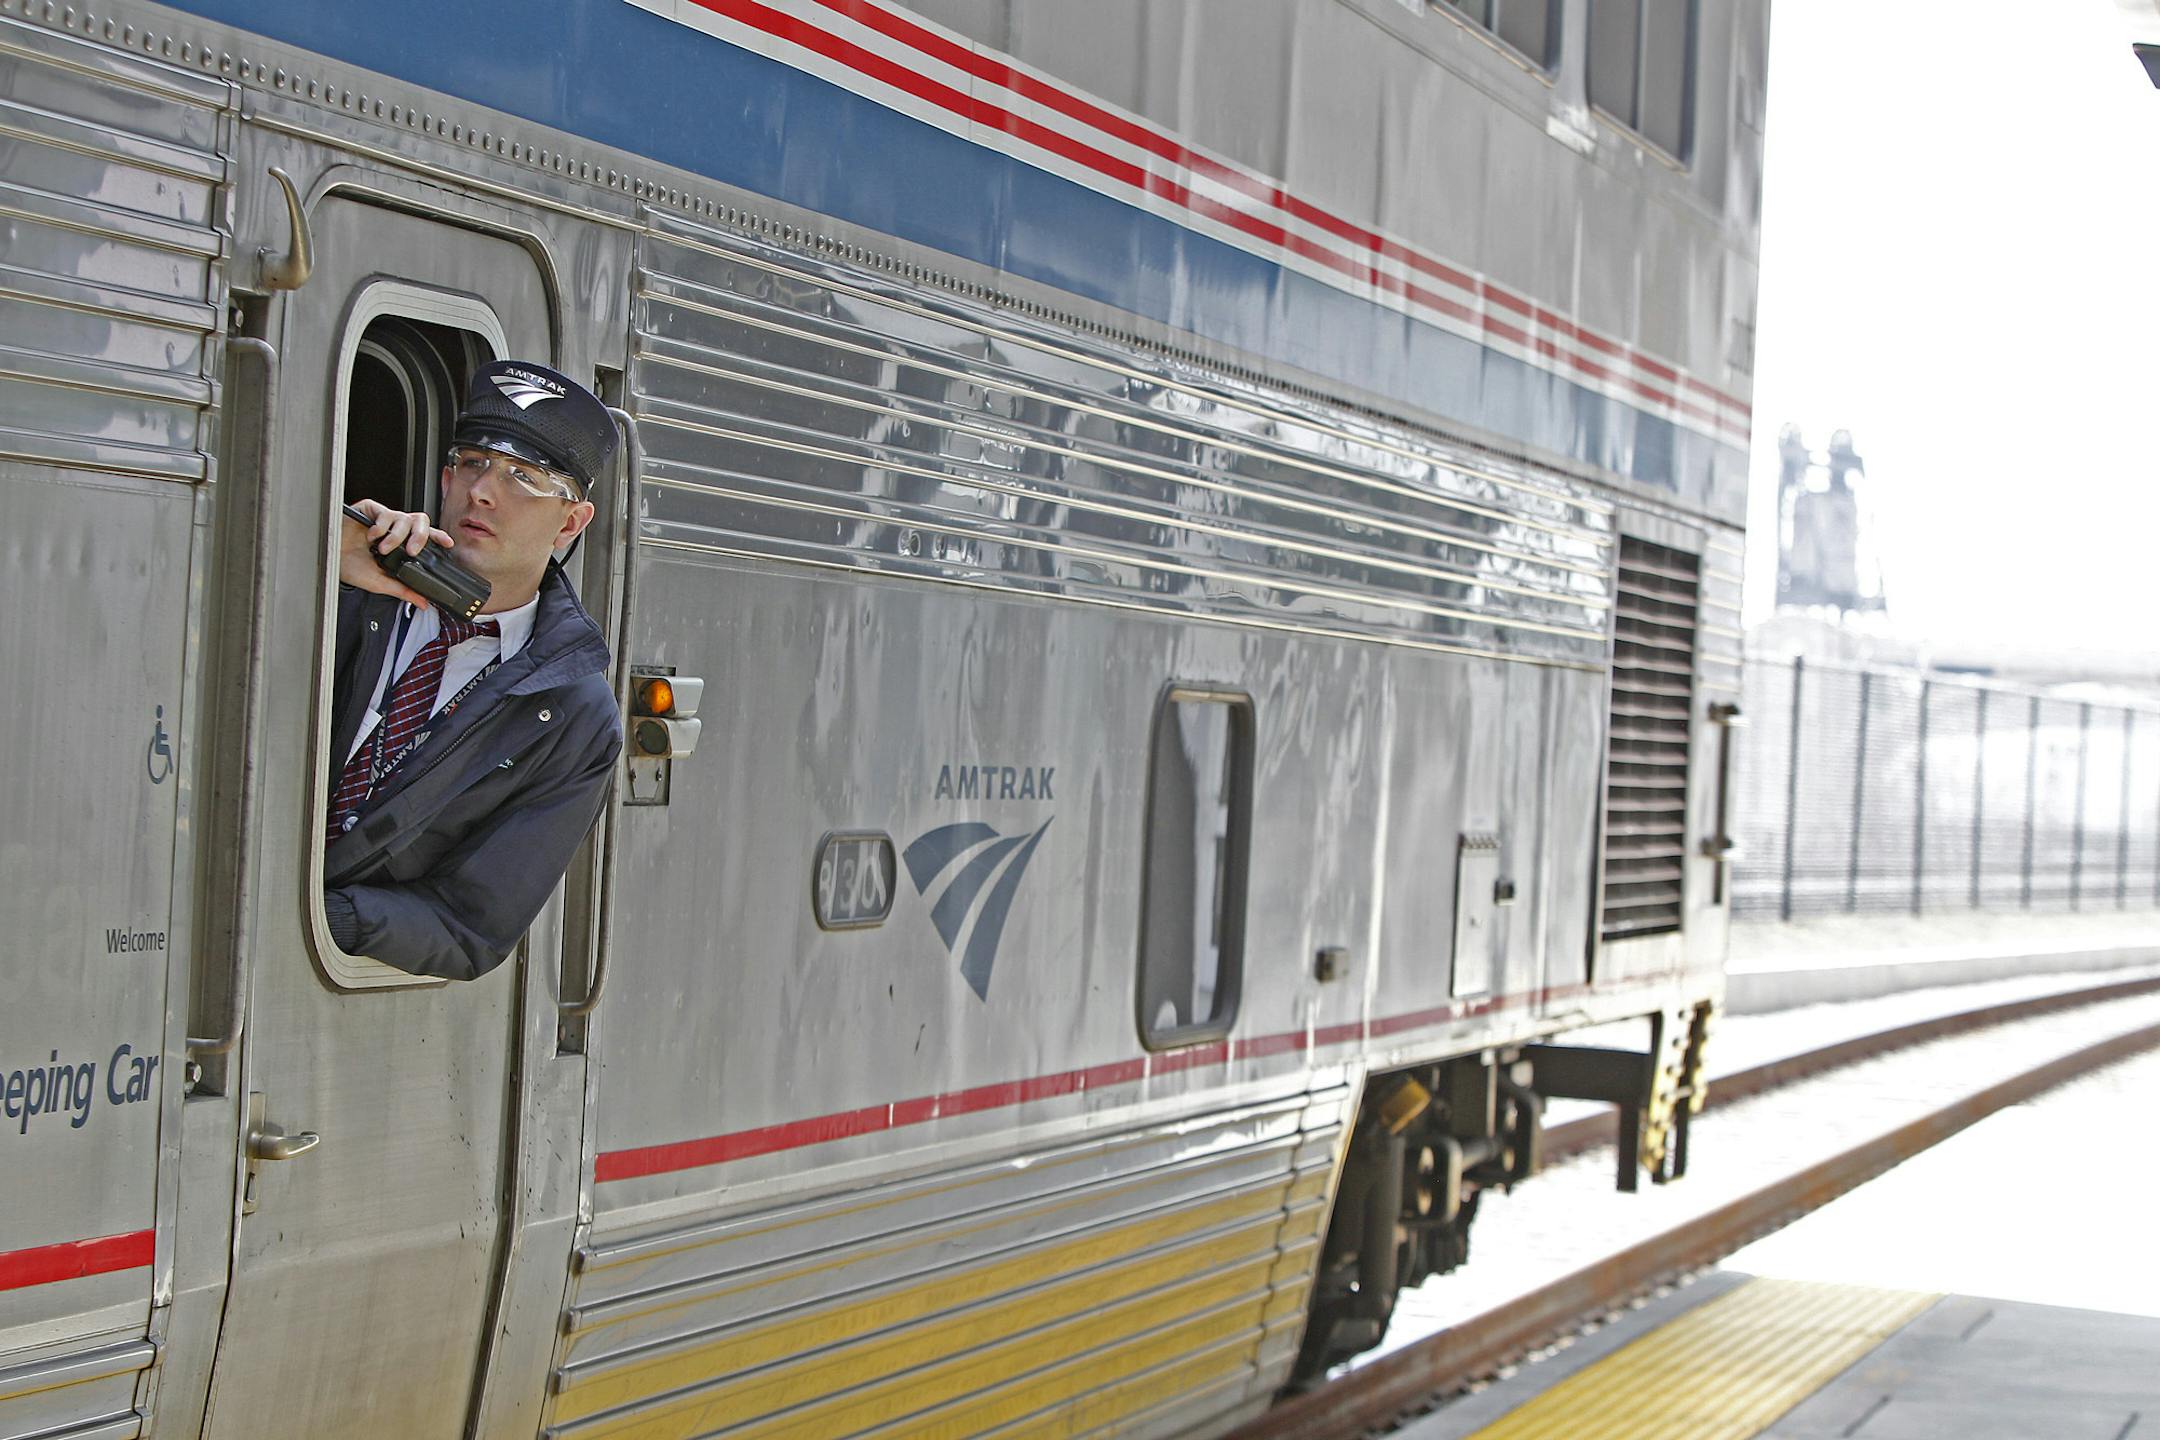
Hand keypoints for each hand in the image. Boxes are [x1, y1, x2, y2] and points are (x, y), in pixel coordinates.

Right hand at [339, 500, 455, 608]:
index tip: (448, 543)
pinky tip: (372, 537)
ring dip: (397, 535)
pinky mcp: (370, 509)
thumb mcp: (382, 582)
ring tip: (383, 548)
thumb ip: (404, 590)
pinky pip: (385, 512)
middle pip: (420, 521)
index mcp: (401, 543)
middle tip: (413, 550)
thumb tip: (424, 603)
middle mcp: (395, 529)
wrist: (328, 559)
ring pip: (404, 517)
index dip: (438, 536)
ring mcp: (383, 518)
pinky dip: (382, 526)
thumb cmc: (350, 567)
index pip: (425, 536)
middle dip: (420, 535)